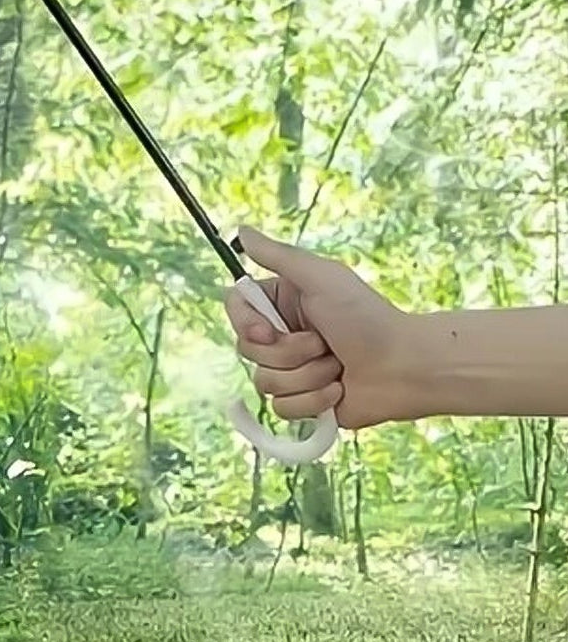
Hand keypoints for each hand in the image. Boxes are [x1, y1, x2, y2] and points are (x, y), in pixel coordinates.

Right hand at [225, 226, 418, 430]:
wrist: (404, 367)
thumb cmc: (366, 317)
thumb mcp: (320, 277)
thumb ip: (276, 255)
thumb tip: (241, 231)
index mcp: (282, 302)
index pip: (236, 309)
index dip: (246, 324)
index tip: (269, 332)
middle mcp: (282, 336)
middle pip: (248, 350)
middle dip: (289, 353)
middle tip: (322, 344)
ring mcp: (293, 371)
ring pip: (265, 383)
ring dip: (306, 376)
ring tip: (336, 367)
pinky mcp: (304, 402)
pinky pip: (283, 410)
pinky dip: (313, 401)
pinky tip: (338, 389)